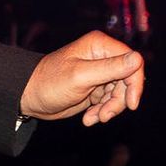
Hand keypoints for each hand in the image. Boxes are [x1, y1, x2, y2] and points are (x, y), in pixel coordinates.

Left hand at [20, 30, 145, 126]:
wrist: (28, 98)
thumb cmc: (49, 83)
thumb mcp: (80, 76)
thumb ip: (109, 68)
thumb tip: (137, 58)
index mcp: (100, 46)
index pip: (132, 63)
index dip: (135, 84)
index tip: (131, 104)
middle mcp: (102, 58)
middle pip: (128, 81)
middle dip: (118, 101)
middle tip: (104, 115)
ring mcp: (99, 74)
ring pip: (119, 94)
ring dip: (109, 109)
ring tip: (93, 118)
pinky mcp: (94, 89)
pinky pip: (108, 102)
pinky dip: (101, 112)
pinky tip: (88, 119)